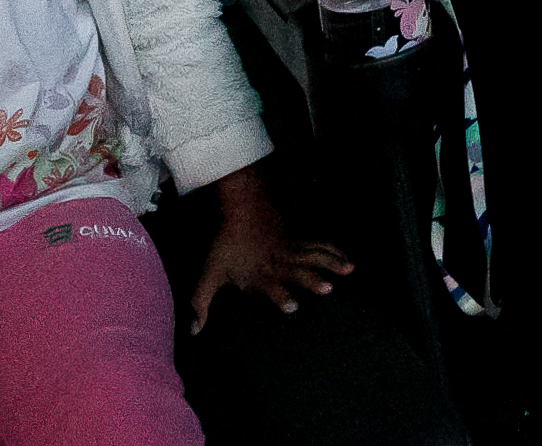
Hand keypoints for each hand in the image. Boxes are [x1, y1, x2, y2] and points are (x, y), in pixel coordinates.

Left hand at [190, 172, 351, 332]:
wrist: (242, 208)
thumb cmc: (226, 245)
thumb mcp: (209, 274)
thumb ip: (200, 304)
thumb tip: (192, 332)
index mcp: (258, 276)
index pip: (270, 288)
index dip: (280, 297)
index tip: (293, 305)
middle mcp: (277, 264)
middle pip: (296, 271)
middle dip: (311, 280)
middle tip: (326, 288)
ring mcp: (291, 250)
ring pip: (314, 256)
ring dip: (332, 263)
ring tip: (349, 270)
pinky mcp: (300, 240)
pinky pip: (320, 246)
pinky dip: (334, 251)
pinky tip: (346, 258)